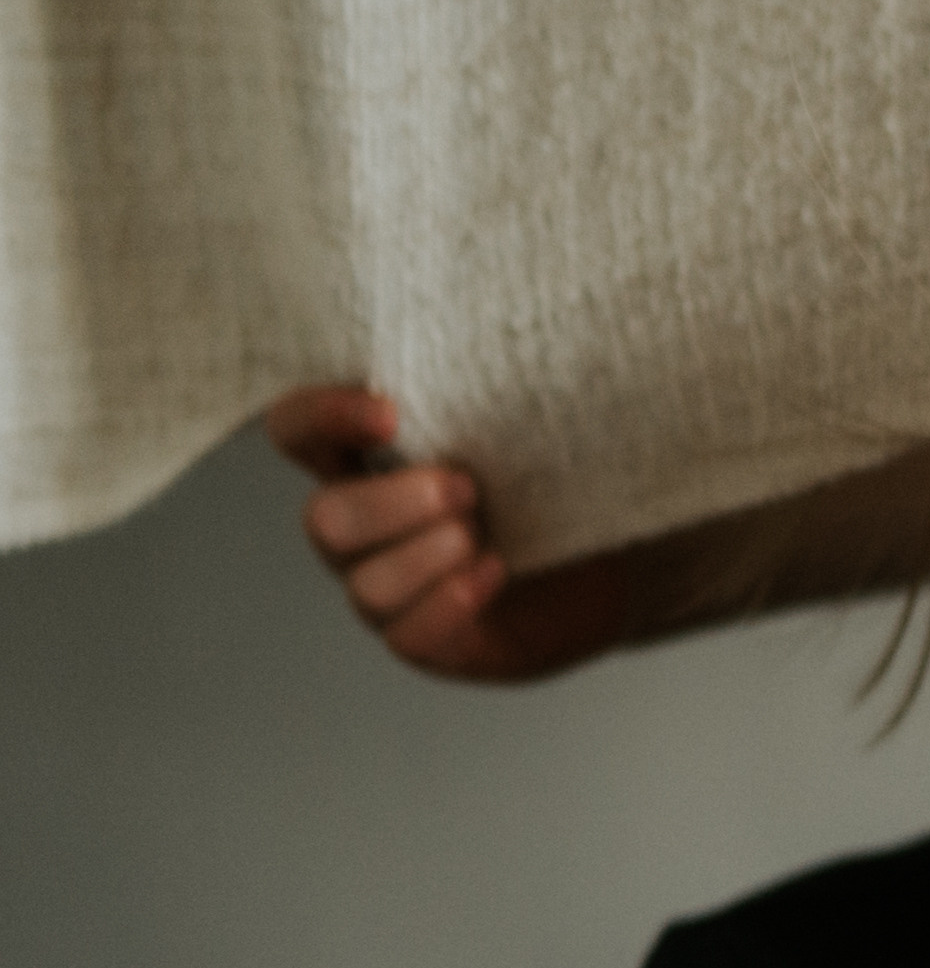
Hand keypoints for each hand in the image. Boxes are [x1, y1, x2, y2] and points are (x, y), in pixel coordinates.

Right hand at [267, 384, 636, 679]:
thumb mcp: (520, 429)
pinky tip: (494, 572)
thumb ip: (489, 392)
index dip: (322, 417)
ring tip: (483, 537)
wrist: (596, 568)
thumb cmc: (546, 487)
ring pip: (366, 584)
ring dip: (429, 555)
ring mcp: (384, 589)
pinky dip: (450, 602)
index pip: (296, 430)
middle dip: (395, 505)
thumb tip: (508, 327)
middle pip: (324, 521)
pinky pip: (407, 634)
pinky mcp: (424, 640)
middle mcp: (359, 528)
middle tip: (467, 488)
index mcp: (363, 460)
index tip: (392, 413)